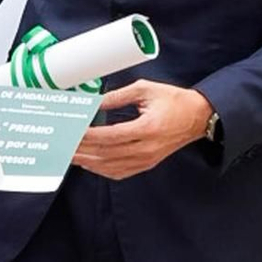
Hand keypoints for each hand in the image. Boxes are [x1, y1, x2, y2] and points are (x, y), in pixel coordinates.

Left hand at [74, 80, 213, 179]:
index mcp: (147, 128)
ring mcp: (147, 160)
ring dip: (88, 162)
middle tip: (63, 146)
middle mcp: (146, 148)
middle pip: (106, 154)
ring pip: (110, 166)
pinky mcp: (147, 164)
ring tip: (70, 155)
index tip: (72, 132)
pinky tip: (89, 163)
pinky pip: (120, 172)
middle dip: (82, 150)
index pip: (110, 136)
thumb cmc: (174, 101)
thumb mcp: (145, 89)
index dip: (88, 135)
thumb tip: (95, 102)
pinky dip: (102, 169)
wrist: (197, 117)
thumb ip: (118, 96)